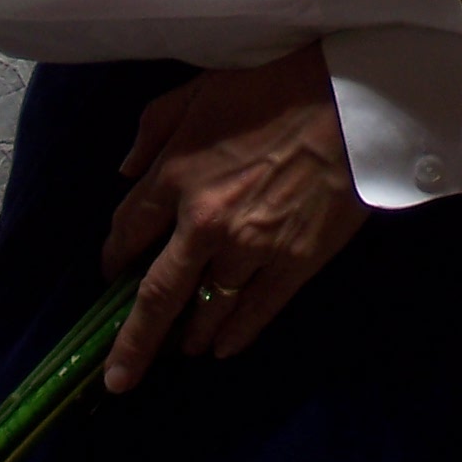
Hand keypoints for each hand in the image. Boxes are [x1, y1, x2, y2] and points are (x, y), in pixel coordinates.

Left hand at [99, 44, 364, 392]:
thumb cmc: (273, 84)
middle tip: (118, 378)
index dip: (115, 258)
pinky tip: (223, 346)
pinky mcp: (294, 261)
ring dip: (190, 334)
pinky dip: (236, 334)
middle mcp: (205, 222)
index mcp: (178, 175)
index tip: (112, 272)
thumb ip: (155, 127)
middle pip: (157, 296)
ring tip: (184, 347)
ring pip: (207, 309)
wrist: (349, 97)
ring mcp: (251, 247)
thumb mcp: (200, 88)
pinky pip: (256, 311)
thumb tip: (128, 172)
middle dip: (133, 342)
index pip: (128, 232)